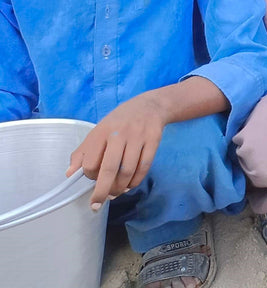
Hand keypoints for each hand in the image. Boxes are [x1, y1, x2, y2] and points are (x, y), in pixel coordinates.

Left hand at [67, 94, 166, 208]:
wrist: (150, 105)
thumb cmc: (119, 122)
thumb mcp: (98, 131)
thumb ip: (83, 152)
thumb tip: (70, 174)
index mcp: (102, 131)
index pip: (90, 162)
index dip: (89, 176)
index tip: (92, 179)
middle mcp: (120, 133)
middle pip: (109, 169)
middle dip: (102, 191)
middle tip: (97, 204)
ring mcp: (138, 136)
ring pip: (128, 171)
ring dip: (120, 187)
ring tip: (115, 193)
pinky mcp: (153, 140)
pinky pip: (144, 167)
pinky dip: (136, 181)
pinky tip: (130, 185)